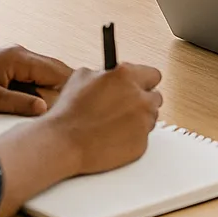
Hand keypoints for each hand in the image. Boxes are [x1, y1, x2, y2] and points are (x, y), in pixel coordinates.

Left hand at [0, 44, 70, 115]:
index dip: (70, 91)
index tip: (78, 109)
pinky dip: (41, 92)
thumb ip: (17, 103)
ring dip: (53, 94)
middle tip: (73, 114)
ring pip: (47, 76)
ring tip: (60, 114)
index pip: (57, 72)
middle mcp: (22, 55)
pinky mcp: (11, 67)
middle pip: (57, 72)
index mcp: (19, 58)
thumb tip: (44, 109)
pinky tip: (40, 109)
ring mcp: (17, 60)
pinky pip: (35, 78)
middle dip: (66, 92)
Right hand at [0, 61, 163, 216]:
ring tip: (114, 124)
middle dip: (142, 101)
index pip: (153, 74)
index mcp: (127, 76)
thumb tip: (110, 73)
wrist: (62, 143)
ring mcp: (143, 121)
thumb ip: (104, 73)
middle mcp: (140, 97)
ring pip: (151, 118)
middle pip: (155, 97)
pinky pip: (143, 138)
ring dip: (138, 119)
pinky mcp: (141, 143)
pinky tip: (113, 138)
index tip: (139, 85)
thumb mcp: (81, 77)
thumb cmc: (68, 113)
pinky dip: (132, 138)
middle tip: (125, 107)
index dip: (143, 81)